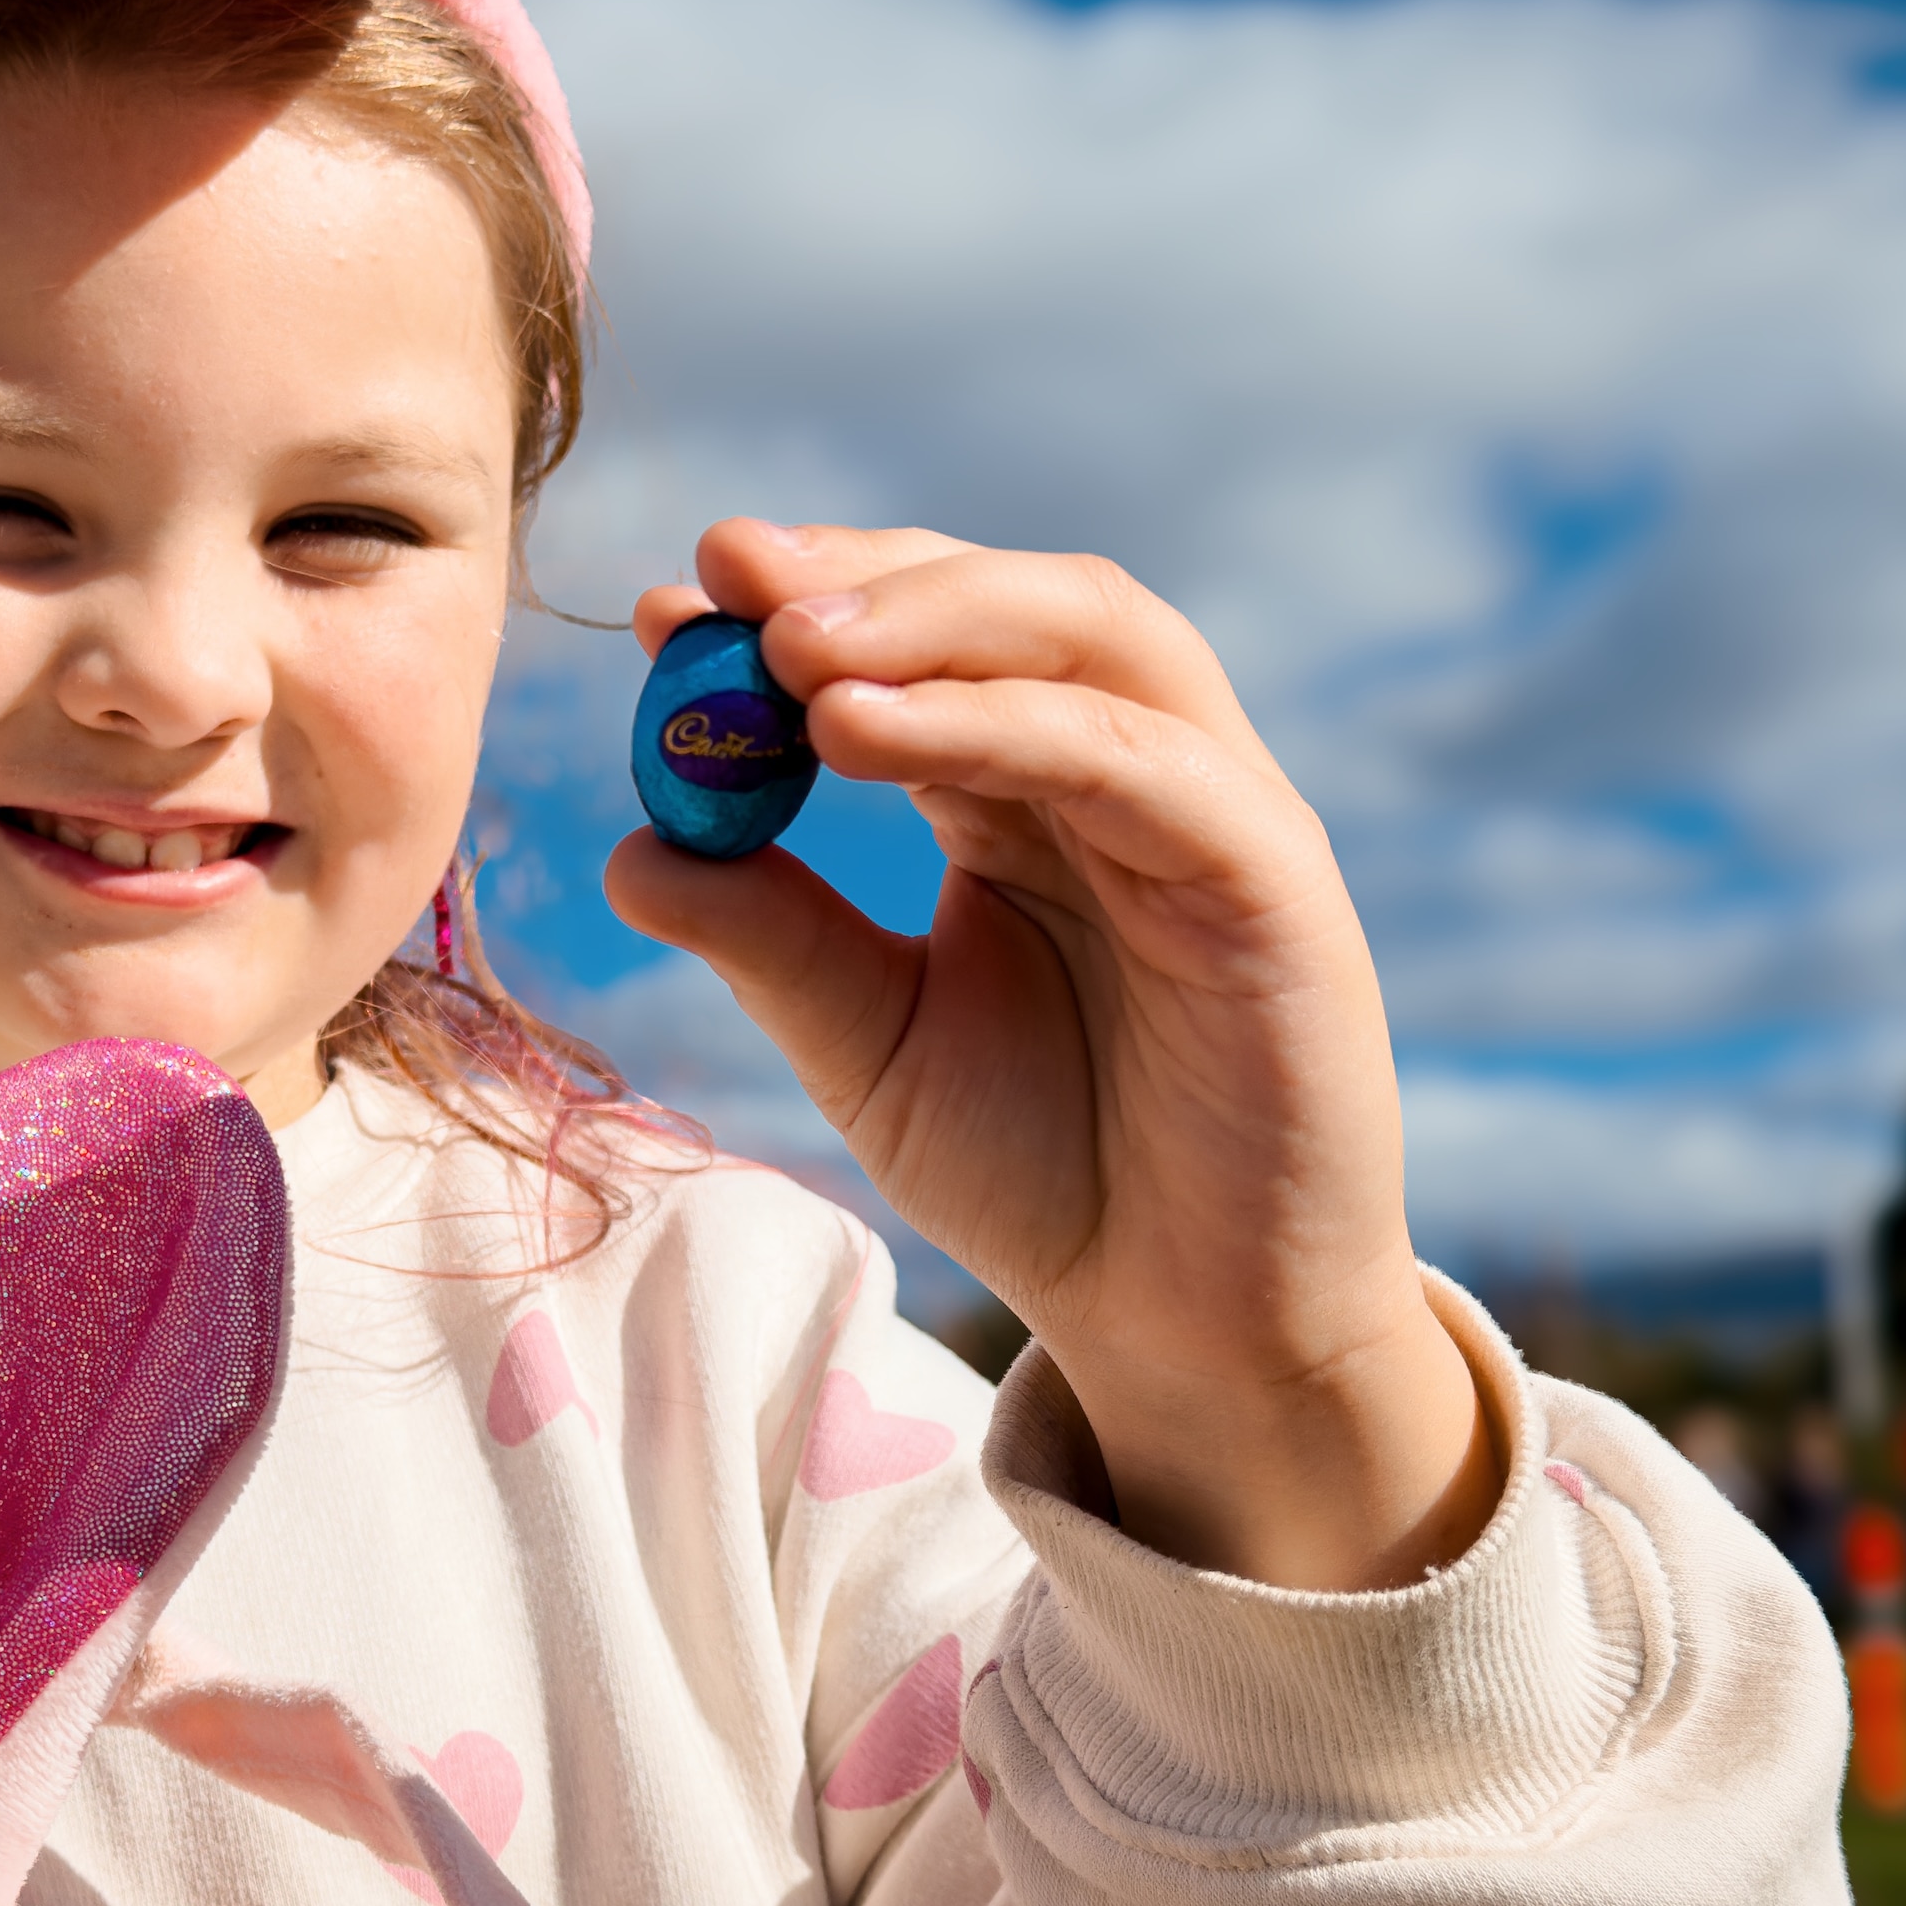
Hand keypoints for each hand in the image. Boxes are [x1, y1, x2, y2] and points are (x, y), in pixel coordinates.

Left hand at [608, 519, 1498, 1591]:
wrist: (1189, 1331)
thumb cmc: (1047, 1175)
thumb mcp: (872, 1043)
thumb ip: (772, 937)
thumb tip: (629, 846)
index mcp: (1032, 793)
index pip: (929, 641)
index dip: (805, 599)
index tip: (667, 602)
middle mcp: (1132, 773)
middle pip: (1017, 601)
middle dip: (867, 574)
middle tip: (729, 577)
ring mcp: (1216, 814)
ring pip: (1097, 641)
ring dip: (937, 619)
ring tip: (789, 648)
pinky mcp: (1276, 883)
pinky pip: (1148, 766)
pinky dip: (1010, 724)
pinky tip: (867, 729)